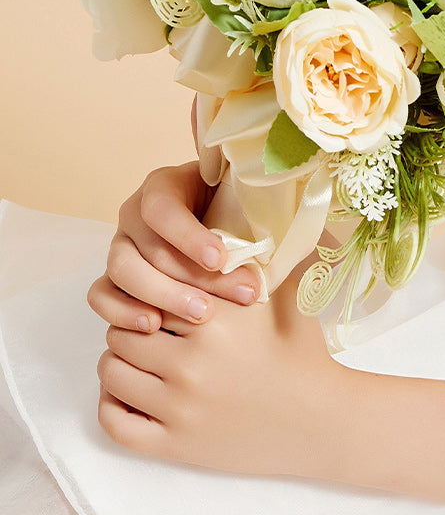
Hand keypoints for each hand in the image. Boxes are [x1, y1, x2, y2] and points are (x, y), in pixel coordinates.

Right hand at [87, 161, 267, 334]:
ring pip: (123, 272)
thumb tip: (274, 226)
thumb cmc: (233, 216)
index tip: (221, 260)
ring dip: (162, 297)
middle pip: (148, 248)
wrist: (220, 234)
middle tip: (223, 302)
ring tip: (199, 317)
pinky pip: (100, 295)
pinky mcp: (112, 278)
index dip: (189, 236)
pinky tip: (154, 327)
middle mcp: (134, 215)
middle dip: (189, 279)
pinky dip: (122, 312)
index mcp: (163, 187)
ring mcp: (120, 246)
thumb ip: (251, 205)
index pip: (163, 208)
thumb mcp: (241, 202)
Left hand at [96, 268, 343, 477]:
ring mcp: (180, 408)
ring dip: (121, 361)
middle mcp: (191, 364)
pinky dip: (112, 406)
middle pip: (122, 331)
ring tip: (143, 358)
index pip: (149, 293)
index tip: (164, 297)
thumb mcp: (289, 295)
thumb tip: (247, 213)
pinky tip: (132, 395)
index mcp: (216, 321)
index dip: (153, 291)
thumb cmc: (305, 353)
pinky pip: (114, 423)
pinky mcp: (175, 445)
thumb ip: (260, 257)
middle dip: (133, 325)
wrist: (322, 420)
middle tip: (152, 328)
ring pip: (111, 372)